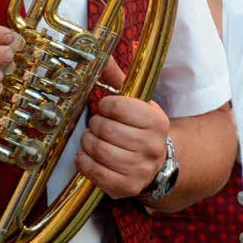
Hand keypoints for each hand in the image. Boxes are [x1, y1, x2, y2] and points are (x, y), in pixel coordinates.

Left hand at [76, 57, 170, 198]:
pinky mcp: (126, 187)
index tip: (107, 108)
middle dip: (95, 125)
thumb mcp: (138, 104)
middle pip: (105, 129)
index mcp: (157, 121)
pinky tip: (89, 155)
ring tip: (93, 139)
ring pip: (97, 149)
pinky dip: (84, 161)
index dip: (105, 105)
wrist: (158, 163)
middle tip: (98, 125)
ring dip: (87, 142)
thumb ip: (119, 81)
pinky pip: (93, 171)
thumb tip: (100, 55)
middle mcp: (151, 146)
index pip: (118, 106)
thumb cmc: (142, 129)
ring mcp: (139, 168)